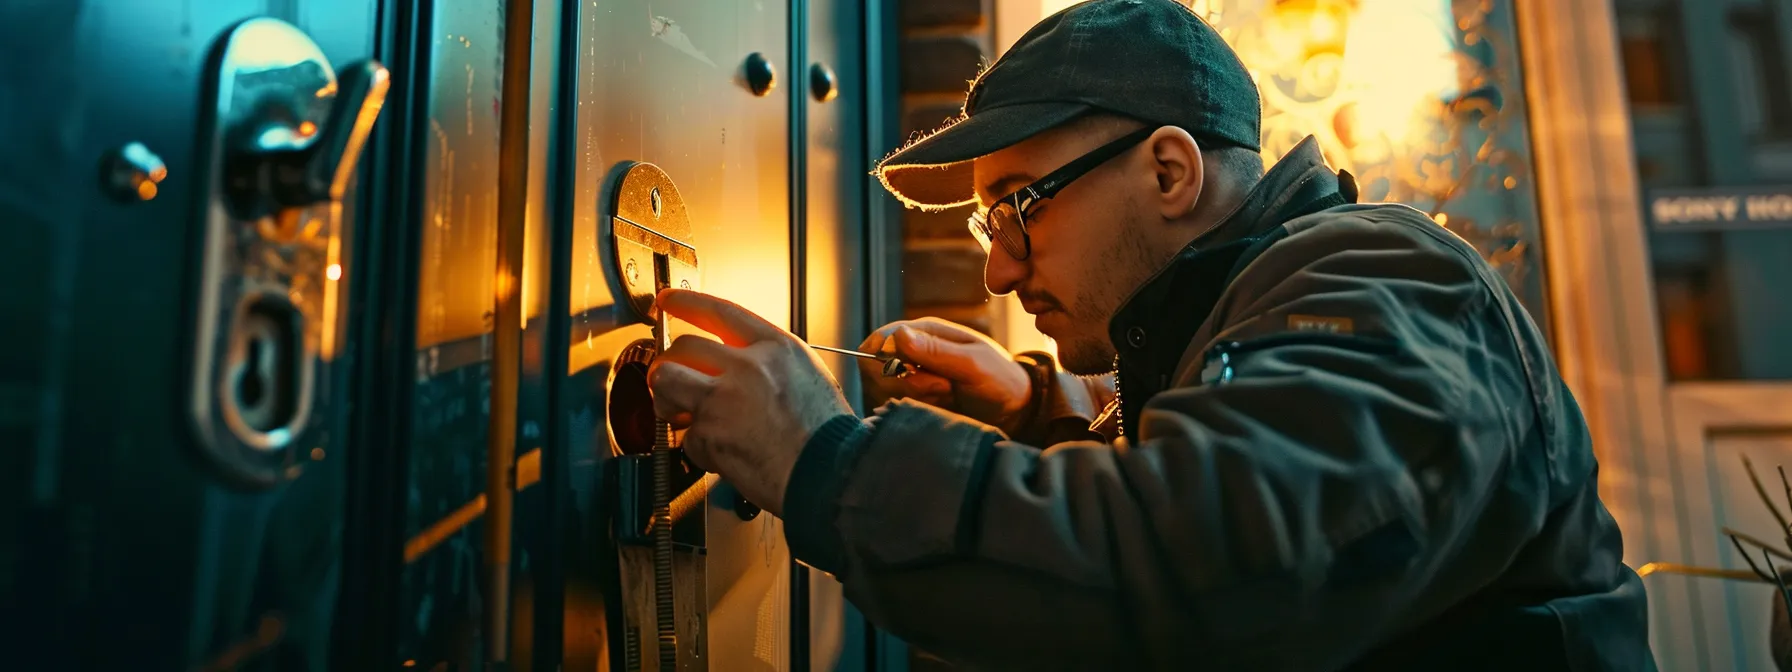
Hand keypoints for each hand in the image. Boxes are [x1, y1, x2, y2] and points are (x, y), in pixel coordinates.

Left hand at [646, 288, 852, 516]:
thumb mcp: (808, 376)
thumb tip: (735, 363)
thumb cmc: (826, 433)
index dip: (687, 302)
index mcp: (775, 347)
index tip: (668, 300)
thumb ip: (768, 362)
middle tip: (671, 381)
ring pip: (666, 379)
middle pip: (684, 346)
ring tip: (678, 412)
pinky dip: (699, 448)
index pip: (719, 311)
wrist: (829, 472)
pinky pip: (687, 436)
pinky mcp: (709, 434)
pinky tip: (721, 452)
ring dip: (665, 397)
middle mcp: (747, 366)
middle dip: (670, 364)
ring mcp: (723, 399)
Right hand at [858, 317, 1031, 433]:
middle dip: (910, 384)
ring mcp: (910, 377)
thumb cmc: (999, 380)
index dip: (892, 361)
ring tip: (949, 396)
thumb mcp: (973, 364)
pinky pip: (897, 409)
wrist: (1013, 411)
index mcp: (924, 331)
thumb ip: (937, 351)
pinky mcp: (912, 400)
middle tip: (945, 387)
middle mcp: (912, 352)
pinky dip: (920, 411)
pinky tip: (943, 408)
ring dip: (919, 399)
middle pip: (876, 369)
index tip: (924, 376)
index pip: (880, 340)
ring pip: (886, 392)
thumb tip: (897, 335)